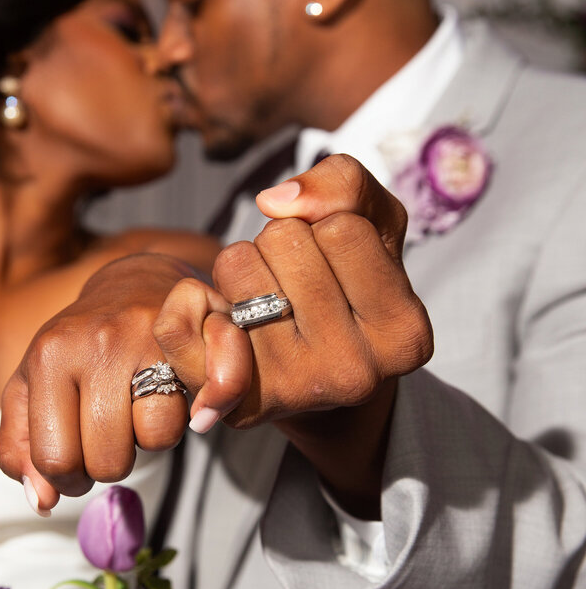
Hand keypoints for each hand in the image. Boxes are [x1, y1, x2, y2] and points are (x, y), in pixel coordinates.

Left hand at [0, 254, 195, 508]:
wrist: (135, 286)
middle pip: (106, 461)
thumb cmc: (76, 349)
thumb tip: (40, 502)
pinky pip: (184, 422)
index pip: (55, 459)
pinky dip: (173, 424)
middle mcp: (96, 344)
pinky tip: (160, 402)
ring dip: (144, 444)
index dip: (66, 479)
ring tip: (133, 414)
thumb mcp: (31, 387)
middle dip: (106, 466)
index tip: (73, 464)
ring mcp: (146, 341)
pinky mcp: (189, 348)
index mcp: (48, 355)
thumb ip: (20, 446)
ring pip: (152, 443)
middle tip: (105, 439)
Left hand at [152, 154, 432, 513]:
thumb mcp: (374, 225)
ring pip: (238, 265)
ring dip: (243, 268)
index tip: (334, 264)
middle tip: (295, 286)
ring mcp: (294, 391)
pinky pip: (186, 317)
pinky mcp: (236, 403)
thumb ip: (346, 185)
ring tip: (267, 304)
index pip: (342, 227)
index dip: (327, 226)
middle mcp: (355, 373)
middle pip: (286, 241)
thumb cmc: (350, 291)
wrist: (319, 387)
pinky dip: (193, 300)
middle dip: (281, 244)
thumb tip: (275, 201)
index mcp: (403, 332)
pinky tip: (223, 322)